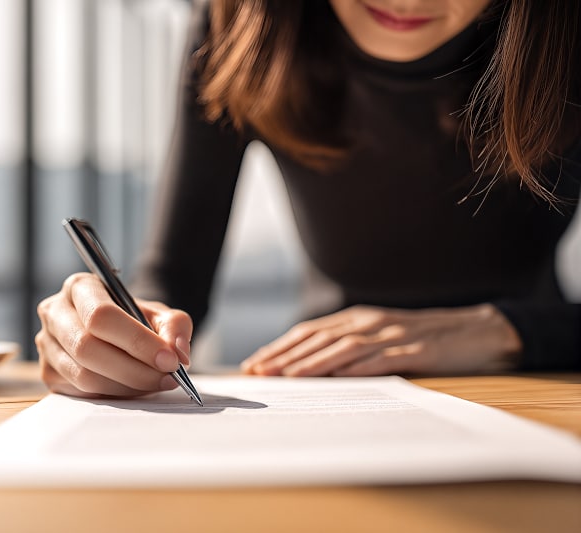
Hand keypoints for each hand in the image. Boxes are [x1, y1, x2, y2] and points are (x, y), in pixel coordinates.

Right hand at [35, 273, 192, 397]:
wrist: (117, 330)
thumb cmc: (135, 319)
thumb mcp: (160, 314)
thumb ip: (175, 327)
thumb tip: (177, 354)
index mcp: (79, 287)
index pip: (101, 316)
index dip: (136, 341)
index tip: (169, 360)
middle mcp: (54, 312)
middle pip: (87, 347)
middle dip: (134, 369)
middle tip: (167, 377)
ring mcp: (46, 344)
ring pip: (83, 374)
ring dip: (126, 385)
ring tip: (156, 383)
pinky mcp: (48, 373)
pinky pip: (81, 391)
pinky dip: (114, 394)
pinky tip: (135, 387)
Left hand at [240, 304, 521, 376]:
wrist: (478, 332)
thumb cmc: (424, 340)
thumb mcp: (382, 339)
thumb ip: (350, 348)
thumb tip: (309, 368)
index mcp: (358, 318)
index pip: (309, 332)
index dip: (279, 347)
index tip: (254, 364)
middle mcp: (370, 322)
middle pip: (319, 338)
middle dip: (285, 356)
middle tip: (259, 372)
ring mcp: (393, 335)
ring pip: (345, 347)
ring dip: (314, 362)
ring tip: (288, 377)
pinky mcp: (417, 350)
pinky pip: (383, 360)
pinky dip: (359, 368)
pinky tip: (339, 379)